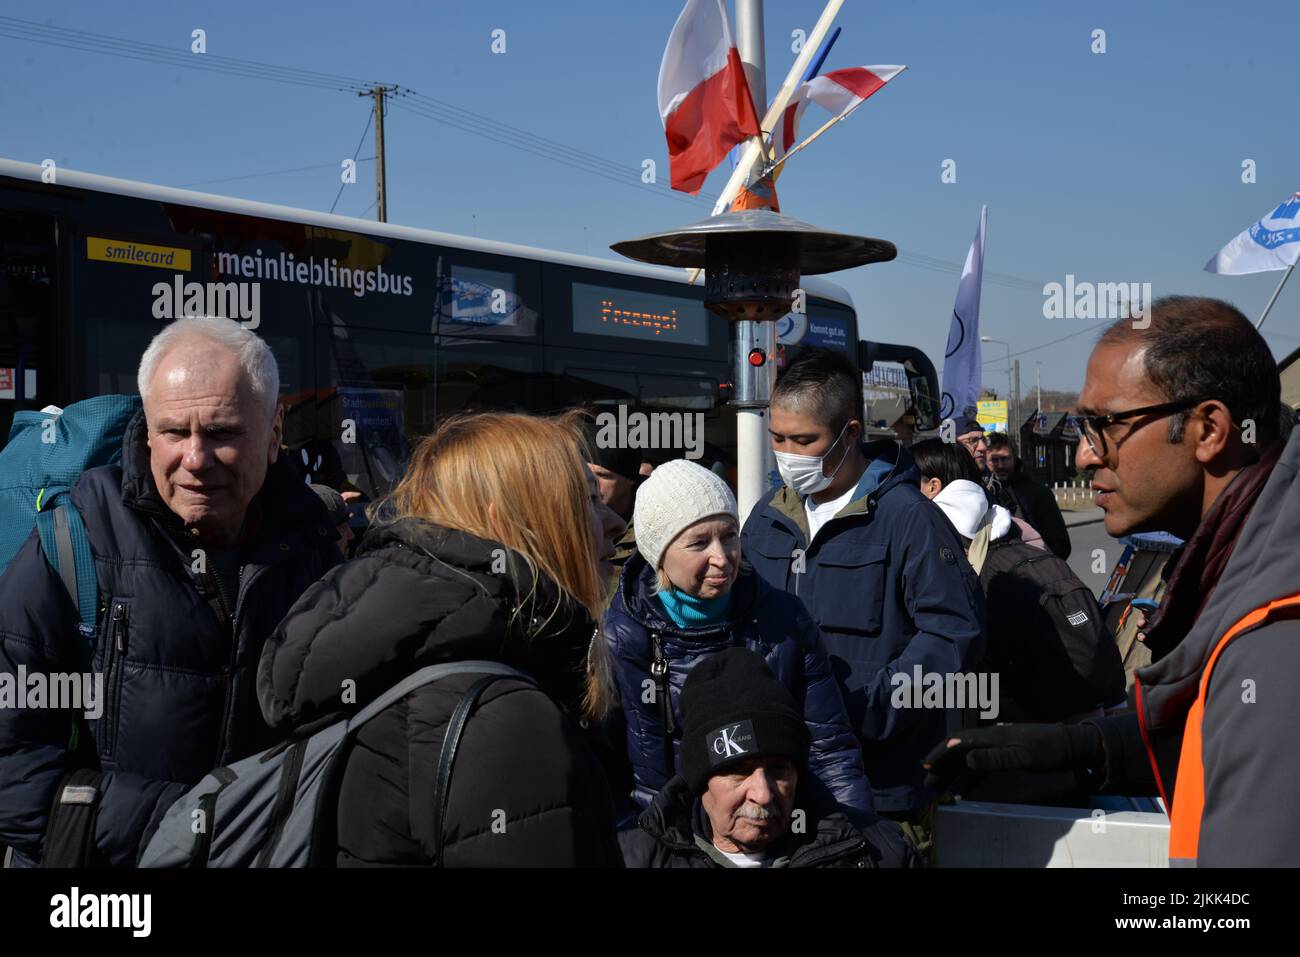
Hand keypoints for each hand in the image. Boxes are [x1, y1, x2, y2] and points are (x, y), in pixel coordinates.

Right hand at [922, 723, 1104, 791]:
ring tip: (939, 788)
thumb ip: (995, 757)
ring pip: (968, 761)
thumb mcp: (1023, 756)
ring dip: (953, 774)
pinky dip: (970, 779)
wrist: (1071, 745)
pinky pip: (981, 768)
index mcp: (991, 736)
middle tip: (928, 782)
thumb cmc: (1049, 750)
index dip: (941, 753)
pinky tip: (963, 792)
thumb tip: (967, 757)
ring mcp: (997, 747)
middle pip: (959, 752)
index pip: (959, 742)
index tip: (926, 765)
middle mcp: (990, 739)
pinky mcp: (1004, 756)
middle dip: (942, 766)